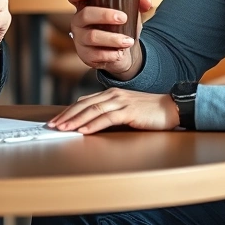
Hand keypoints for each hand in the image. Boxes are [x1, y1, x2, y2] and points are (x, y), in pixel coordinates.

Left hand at [46, 88, 178, 133]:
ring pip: (92, 111)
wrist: (171, 108)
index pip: (83, 102)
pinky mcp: (129, 111)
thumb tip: (90, 122)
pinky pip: (107, 118)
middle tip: (53, 125)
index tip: (56, 120)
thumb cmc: (149, 111)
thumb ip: (109, 112)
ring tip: (63, 128)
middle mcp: (113, 95)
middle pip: (84, 105)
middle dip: (66, 116)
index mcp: (110, 94)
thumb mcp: (125, 110)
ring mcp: (121, 102)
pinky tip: (84, 130)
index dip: (68, 111)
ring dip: (76, 120)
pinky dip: (93, 124)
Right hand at [67, 0, 153, 80]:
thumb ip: (138, 2)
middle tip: (123, 18)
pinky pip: (95, 54)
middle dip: (104, 15)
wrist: (123, 53)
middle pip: (85, 15)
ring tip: (129, 41)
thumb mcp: (130, 12)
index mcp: (86, 6)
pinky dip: (110, 54)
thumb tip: (146, 2)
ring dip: (113, 38)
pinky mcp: (85, 55)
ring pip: (92, 36)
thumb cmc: (121, 27)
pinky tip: (119, 53)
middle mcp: (79, 22)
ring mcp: (80, 39)